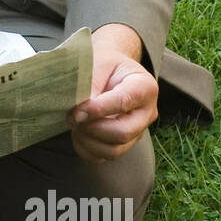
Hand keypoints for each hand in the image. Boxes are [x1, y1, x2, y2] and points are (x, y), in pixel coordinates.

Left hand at [68, 24, 157, 162]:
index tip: (77, 110)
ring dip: (87, 140)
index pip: (124, 102)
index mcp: (145, 86)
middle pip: (123, 133)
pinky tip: (78, 133)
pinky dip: (86, 150)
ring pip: (114, 150)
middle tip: (73, 117)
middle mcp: (147, 112)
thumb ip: (90, 84)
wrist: (110, 71)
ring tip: (74, 124)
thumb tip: (79, 112)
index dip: (97, 109)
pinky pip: (104, 157)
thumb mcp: (98, 63)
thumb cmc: (104, 64)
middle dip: (93, 128)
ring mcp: (137, 131)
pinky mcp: (124, 143)